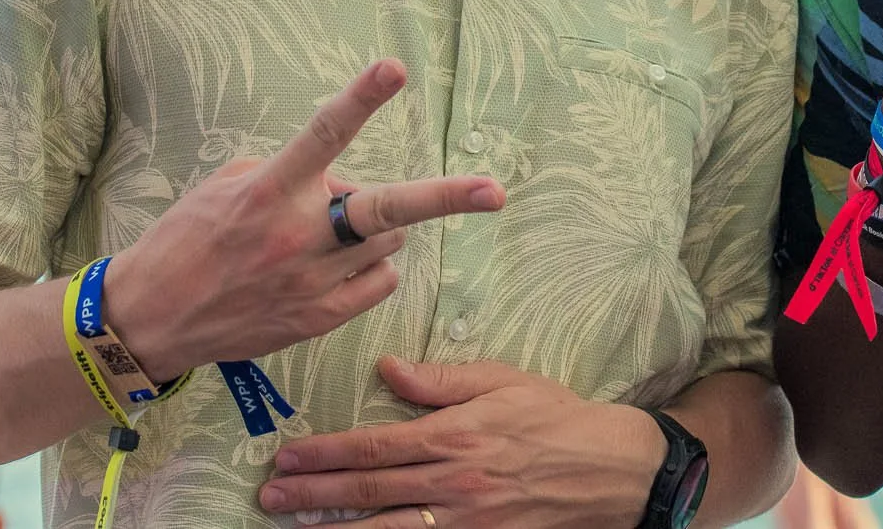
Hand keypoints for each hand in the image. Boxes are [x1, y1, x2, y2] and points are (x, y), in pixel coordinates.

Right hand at [105, 60, 505, 380]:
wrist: (148, 319)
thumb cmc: (188, 240)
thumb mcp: (228, 186)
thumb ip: (291, 172)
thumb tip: (343, 181)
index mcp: (269, 191)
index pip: (324, 133)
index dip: (361, 98)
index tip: (394, 67)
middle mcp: (297, 235)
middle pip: (386, 209)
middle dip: (445, 198)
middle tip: (493, 192)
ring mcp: (312, 281)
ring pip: (387, 240)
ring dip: (375, 228)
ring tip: (330, 234)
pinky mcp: (318, 318)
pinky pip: (379, 281)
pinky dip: (370, 267)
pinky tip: (336, 266)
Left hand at [258, 357, 666, 528]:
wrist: (612, 469)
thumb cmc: (555, 418)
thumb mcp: (503, 381)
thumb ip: (441, 380)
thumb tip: (388, 369)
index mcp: (455, 435)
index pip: (375, 445)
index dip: (326, 453)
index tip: (289, 456)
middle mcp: (453, 482)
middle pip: (368, 489)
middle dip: (313, 494)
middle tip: (271, 497)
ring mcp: (465, 521)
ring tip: (293, 527)